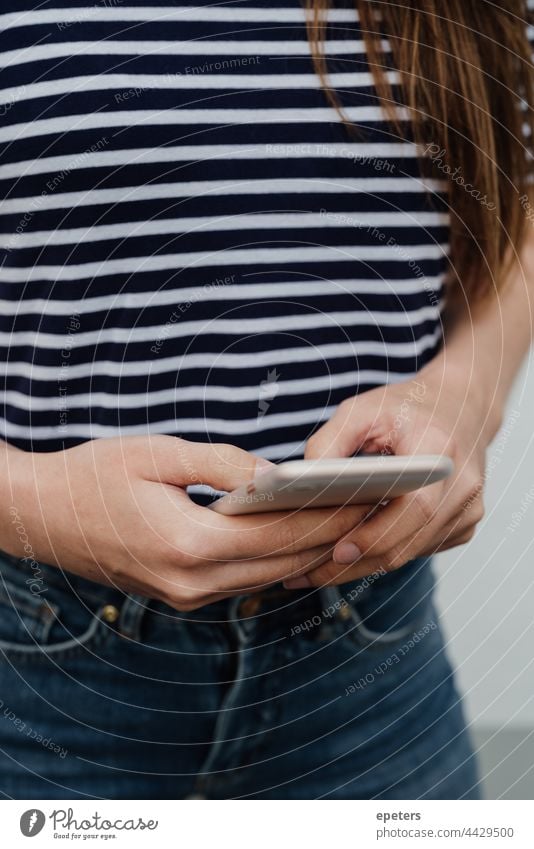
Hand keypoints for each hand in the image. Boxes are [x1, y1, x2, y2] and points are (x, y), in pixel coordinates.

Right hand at [1, 436, 367, 608]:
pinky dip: (279, 560)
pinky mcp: (182, 595)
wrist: (40, 516)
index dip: (333, 515)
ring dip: (312, 551)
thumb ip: (225, 465)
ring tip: (351, 519)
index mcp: (190, 543)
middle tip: (377, 507)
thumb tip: (277, 474)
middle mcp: (194, 582)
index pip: (283, 534)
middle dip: (336, 535)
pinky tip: (301, 536)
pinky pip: (246, 580)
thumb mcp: (159, 454)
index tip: (372, 496)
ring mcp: (187, 596)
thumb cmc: (92, 476)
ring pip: (271, 578)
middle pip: (286, 563)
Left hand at [284, 366, 491, 588]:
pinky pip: (417, 550)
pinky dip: (383, 554)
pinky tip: (349, 555)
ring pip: (410, 553)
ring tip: (317, 570)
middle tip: (309, 573)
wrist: (460, 407)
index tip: (338, 550)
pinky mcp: (464, 525)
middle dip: (358, 562)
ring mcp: (468, 509)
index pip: (416, 505)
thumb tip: (299, 482)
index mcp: (440, 449)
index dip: (378, 533)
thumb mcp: (362, 409)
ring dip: (365, 565)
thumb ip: (330, 441)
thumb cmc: (406, 408)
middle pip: (410, 540)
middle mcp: (463, 484)